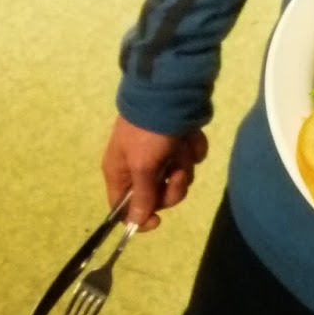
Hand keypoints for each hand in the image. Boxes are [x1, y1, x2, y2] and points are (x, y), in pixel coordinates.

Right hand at [102, 115, 208, 231]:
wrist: (169, 92)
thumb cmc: (149, 131)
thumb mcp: (142, 165)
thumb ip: (142, 196)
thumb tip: (134, 223)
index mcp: (120, 172)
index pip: (123, 208)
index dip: (140, 217)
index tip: (158, 219)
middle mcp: (138, 166)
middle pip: (157, 196)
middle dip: (172, 187)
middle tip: (178, 173)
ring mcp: (160, 154)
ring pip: (178, 178)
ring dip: (184, 164)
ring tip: (183, 147)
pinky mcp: (179, 142)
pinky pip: (191, 158)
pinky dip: (193, 149)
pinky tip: (191, 137)